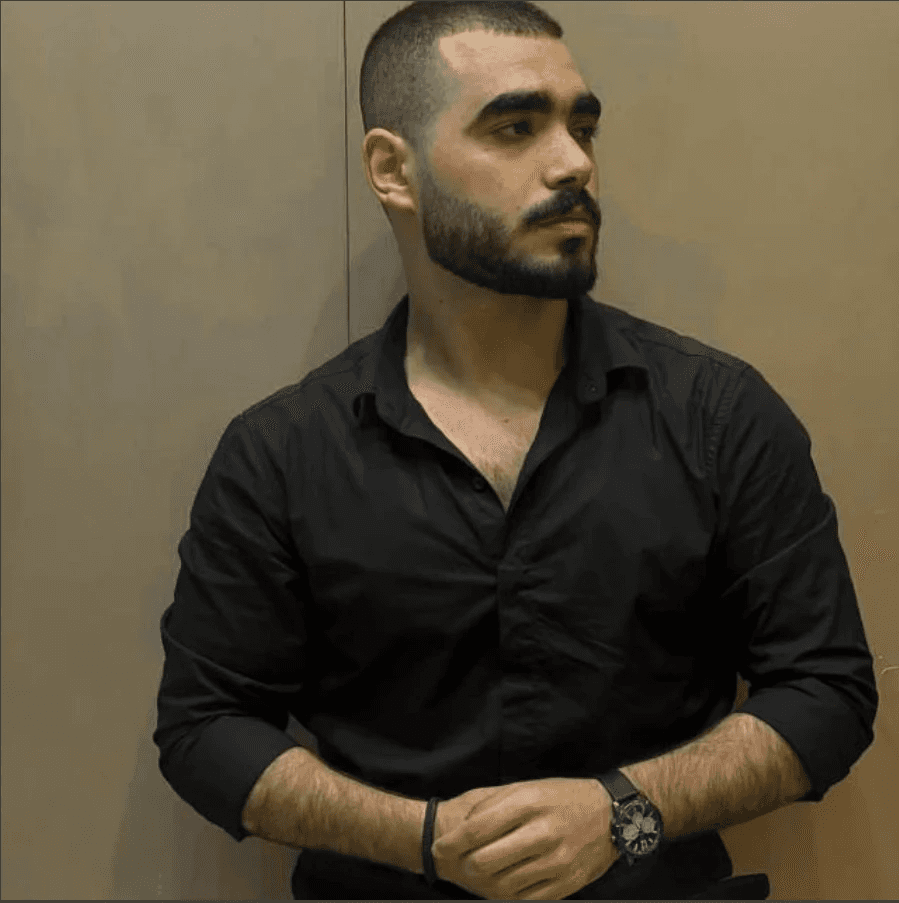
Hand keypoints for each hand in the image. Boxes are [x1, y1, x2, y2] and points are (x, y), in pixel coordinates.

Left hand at [431, 777, 617, 899]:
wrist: (611, 814)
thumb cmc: (562, 797)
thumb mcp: (527, 787)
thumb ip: (493, 804)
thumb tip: (463, 825)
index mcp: (529, 803)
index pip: (478, 829)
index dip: (452, 842)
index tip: (439, 848)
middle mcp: (542, 832)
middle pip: (485, 862)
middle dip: (467, 865)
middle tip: (465, 862)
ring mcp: (556, 861)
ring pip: (503, 884)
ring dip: (487, 882)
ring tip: (486, 871)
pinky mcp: (567, 883)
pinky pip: (526, 899)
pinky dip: (510, 893)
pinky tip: (508, 881)